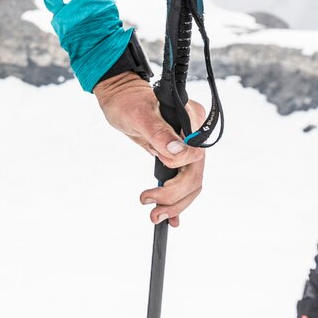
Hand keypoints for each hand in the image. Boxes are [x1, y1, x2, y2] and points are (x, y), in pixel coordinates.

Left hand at [93, 73, 210, 225]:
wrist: (122, 100)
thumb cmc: (128, 102)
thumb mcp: (139, 116)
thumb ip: (159, 133)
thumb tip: (178, 152)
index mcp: (193, 120)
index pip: (195, 159)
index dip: (176, 177)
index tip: (152, 184)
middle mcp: (195, 135)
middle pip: (195, 177)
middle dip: (176, 199)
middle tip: (153, 213)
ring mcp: (189, 147)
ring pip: (192, 184)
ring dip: (176, 205)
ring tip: (155, 216)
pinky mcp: (180, 157)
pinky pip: (185, 182)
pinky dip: (178, 201)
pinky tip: (171, 217)